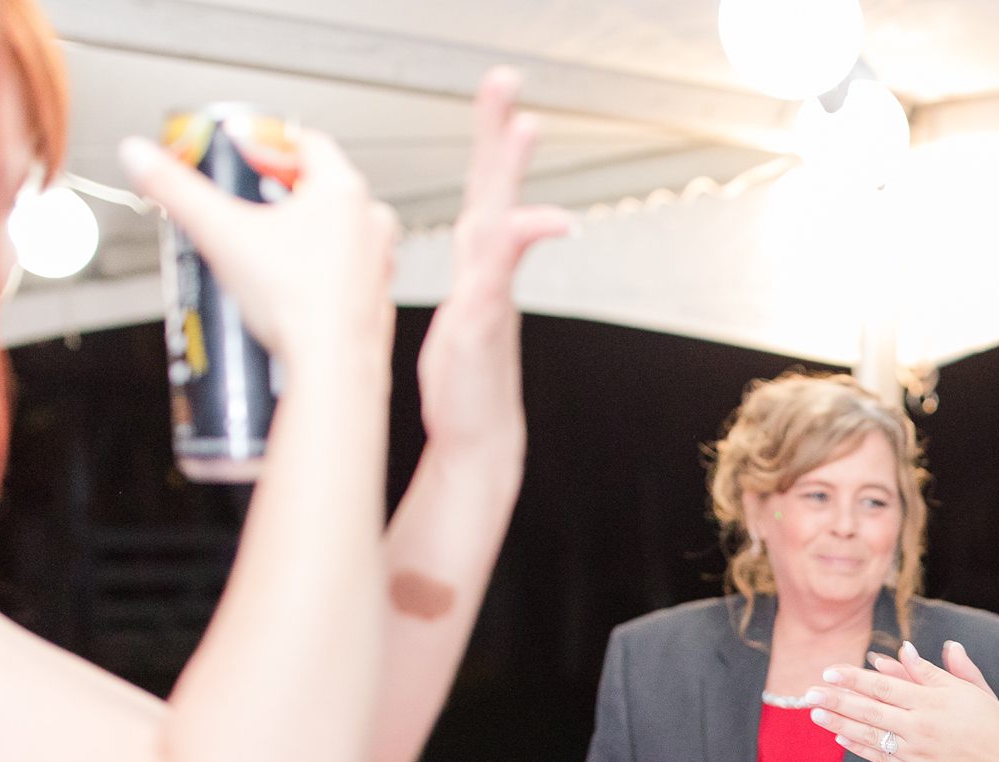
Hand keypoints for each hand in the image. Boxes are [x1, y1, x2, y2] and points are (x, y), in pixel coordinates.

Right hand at [123, 122, 397, 368]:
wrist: (333, 367)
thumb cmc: (295, 302)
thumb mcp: (220, 232)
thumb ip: (176, 189)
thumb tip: (140, 156)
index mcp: (343, 192)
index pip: (308, 143)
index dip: (269, 143)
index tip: (243, 152)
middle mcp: (371, 224)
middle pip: (322, 187)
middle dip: (282, 190)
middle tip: (247, 200)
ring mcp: (379, 263)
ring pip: (338, 231)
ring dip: (302, 231)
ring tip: (263, 245)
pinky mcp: (376, 300)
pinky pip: (345, 271)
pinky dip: (319, 270)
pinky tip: (290, 285)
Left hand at [414, 71, 571, 465]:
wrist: (480, 438)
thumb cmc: (463, 385)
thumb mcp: (460, 320)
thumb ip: (477, 280)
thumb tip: (481, 250)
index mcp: (477, 265)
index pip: (484, 189)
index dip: (489, 142)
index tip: (500, 95)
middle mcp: (488, 272)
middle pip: (496, 189)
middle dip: (500, 136)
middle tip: (509, 87)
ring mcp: (489, 294)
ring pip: (499, 219)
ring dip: (510, 174)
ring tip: (523, 128)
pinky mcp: (483, 321)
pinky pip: (497, 272)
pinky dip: (517, 243)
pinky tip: (538, 223)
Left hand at [806, 640, 998, 761]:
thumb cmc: (994, 724)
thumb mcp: (970, 692)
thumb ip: (937, 671)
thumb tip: (907, 650)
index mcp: (932, 701)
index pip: (884, 686)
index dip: (854, 679)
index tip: (829, 672)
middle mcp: (920, 727)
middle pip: (870, 710)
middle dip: (837, 701)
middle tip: (808, 693)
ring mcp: (917, 752)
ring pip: (871, 735)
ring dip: (841, 724)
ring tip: (816, 714)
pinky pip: (882, 758)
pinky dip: (860, 748)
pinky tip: (842, 738)